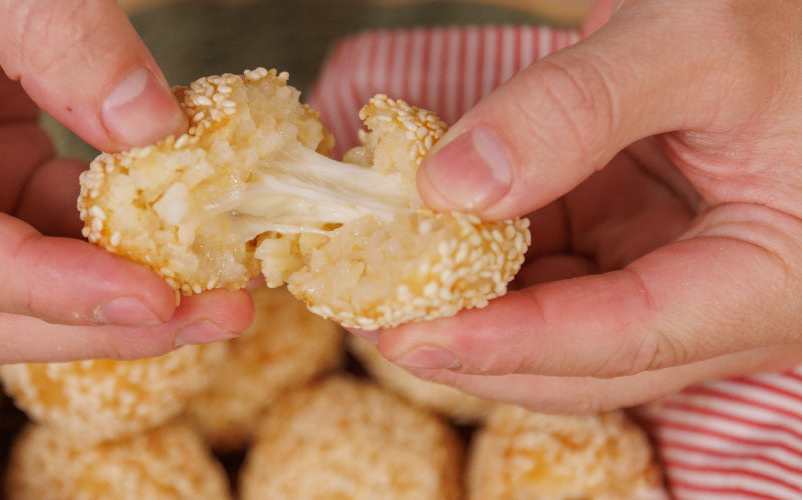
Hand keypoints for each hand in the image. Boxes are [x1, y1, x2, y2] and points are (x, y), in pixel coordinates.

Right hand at [0, 0, 251, 362]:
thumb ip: (46, 34)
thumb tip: (156, 124)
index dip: (56, 289)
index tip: (156, 298)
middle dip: (112, 322)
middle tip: (219, 313)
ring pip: (25, 289)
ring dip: (126, 285)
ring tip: (222, 279)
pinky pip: (42, 236)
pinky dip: (112, 236)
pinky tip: (179, 227)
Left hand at [368, 0, 801, 412]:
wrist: (787, 6)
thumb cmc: (786, 17)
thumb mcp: (692, 43)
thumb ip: (575, 112)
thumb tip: (452, 186)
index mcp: (769, 280)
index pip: (626, 338)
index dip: (511, 343)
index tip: (409, 335)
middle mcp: (720, 298)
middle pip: (583, 357)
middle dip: (475, 342)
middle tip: (374, 317)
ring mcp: (671, 271)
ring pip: (554, 318)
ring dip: (469, 298)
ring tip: (382, 273)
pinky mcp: (633, 240)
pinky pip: (549, 265)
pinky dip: (482, 251)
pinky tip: (427, 226)